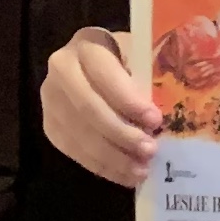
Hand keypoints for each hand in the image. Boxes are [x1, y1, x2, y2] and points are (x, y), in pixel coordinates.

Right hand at [40, 26, 159, 184]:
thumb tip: (169, 115)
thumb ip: (148, 79)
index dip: (128, 100)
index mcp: (88, 45)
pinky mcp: (50, 125)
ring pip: (78, 134)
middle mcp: (61, 69)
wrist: (95, 64)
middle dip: (121, 134)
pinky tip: (125, 175)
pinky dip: (101, 167)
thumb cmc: (127, 60)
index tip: (155, 120)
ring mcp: (51, 99)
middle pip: (88, 108)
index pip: (104, 74)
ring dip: (112, 157)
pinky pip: (73, 151)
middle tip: (150, 151)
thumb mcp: (140, 58)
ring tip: (141, 170)